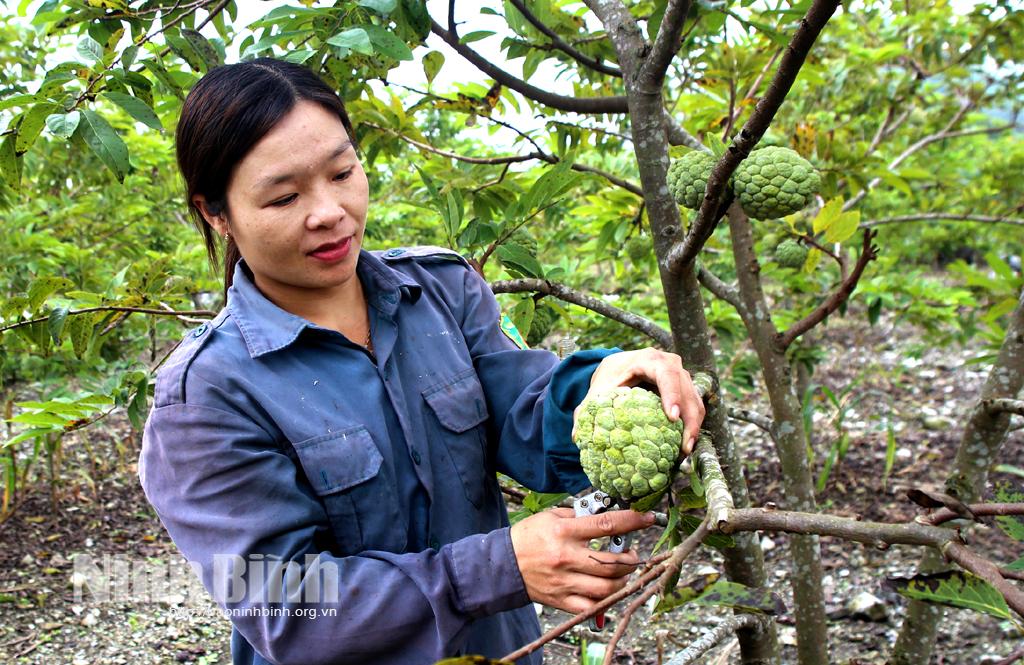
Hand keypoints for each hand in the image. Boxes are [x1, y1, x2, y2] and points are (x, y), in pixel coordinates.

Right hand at [509, 507, 653, 613]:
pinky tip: (607, 590)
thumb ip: (578, 515)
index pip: (606, 525)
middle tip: (632, 554)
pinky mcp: (562, 600)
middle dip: (631, 558)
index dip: (632, 521)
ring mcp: (565, 582)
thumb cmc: (528, 537)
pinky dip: (605, 601)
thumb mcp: (550, 516)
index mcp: (564, 532)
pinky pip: (591, 607)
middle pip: (612, 562)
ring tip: (622, 572)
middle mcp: (567, 557)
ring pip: (607, 588)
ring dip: (622, 580)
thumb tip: (604, 514)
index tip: (648, 518)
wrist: (503, 565)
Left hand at [575, 348, 705, 453]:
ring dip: (694, 427)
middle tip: (683, 447)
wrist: (619, 368)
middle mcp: (670, 364)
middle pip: (687, 390)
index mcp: (648, 359)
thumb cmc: (610, 378)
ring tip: (684, 452)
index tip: (672, 418)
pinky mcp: (686, 390)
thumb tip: (576, 436)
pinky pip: (695, 408)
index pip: (666, 373)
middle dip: (689, 419)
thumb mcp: (598, 392)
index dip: (672, 394)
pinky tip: (685, 447)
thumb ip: (586, 411)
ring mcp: (681, 376)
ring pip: (695, 401)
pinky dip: (692, 427)